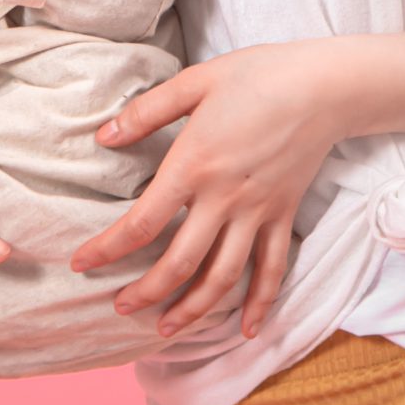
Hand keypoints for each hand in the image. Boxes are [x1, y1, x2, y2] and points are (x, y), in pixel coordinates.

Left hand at [66, 38, 350, 341]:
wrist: (322, 85)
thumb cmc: (256, 75)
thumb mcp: (194, 81)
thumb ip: (147, 112)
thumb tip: (103, 136)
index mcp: (194, 164)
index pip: (143, 222)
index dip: (108, 249)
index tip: (82, 264)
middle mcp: (224, 197)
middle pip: (180, 263)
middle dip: (145, 293)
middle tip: (119, 307)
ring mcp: (257, 211)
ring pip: (223, 277)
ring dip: (192, 310)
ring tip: (166, 328)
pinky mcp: (283, 215)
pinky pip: (272, 269)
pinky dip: (261, 303)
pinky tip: (246, 329)